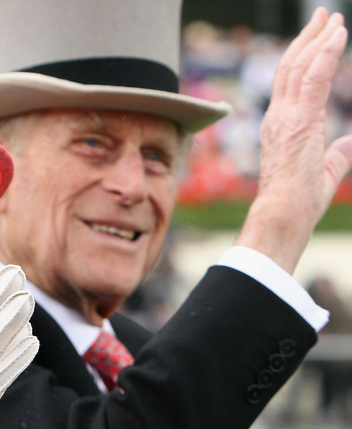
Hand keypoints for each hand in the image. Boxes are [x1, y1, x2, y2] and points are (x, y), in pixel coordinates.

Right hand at [237, 8, 351, 272]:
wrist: (284, 213)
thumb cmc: (299, 201)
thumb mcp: (325, 171)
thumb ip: (337, 152)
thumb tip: (349, 141)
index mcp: (281, 126)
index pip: (290, 83)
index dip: (304, 56)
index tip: (318, 37)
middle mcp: (278, 116)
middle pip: (291, 67)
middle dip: (309, 39)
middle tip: (325, 16)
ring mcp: (285, 117)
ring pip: (300, 67)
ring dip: (319, 39)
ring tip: (333, 18)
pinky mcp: (299, 120)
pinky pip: (313, 79)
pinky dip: (326, 54)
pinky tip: (338, 37)